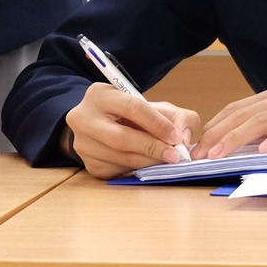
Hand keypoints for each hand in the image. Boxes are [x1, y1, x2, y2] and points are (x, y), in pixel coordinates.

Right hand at [63, 83, 201, 179]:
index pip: (132, 108)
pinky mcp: (89, 164)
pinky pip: (117, 171)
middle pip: (121, 138)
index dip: (158, 124)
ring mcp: (83, 143)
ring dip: (147, 162)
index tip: (177, 138)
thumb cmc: (133, 115)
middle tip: (174, 156)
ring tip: (164, 160)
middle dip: (152, 147)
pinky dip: (137, 170)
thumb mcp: (155, 107)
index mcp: (99, 94)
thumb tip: (183, 137)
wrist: (103, 125)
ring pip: (120, 158)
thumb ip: (178, 116)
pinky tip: (147, 164)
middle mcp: (83, 118)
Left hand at [200, 81, 266, 158]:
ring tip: (219, 153)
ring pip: (260, 119)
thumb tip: (246, 145)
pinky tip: (263, 150)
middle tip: (199, 153)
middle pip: (242, 114)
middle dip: (217, 134)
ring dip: (236, 138)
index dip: (215, 125)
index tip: (197, 144)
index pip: (237, 108)